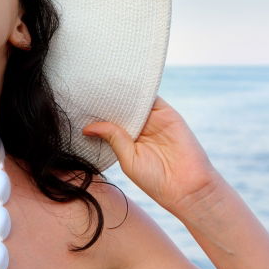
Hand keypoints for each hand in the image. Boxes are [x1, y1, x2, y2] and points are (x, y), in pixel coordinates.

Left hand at [82, 95, 223, 216]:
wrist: (188, 187)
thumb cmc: (157, 180)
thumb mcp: (128, 158)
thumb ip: (113, 138)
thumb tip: (88, 126)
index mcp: (127, 139)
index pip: (109, 120)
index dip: (97, 112)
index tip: (79, 102)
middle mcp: (140, 127)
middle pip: (121, 107)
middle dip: (107, 98)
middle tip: (86, 86)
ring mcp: (154, 120)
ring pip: (134, 100)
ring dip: (121, 92)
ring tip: (101, 81)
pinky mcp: (168, 113)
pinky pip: (152, 96)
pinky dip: (140, 89)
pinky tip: (125, 84)